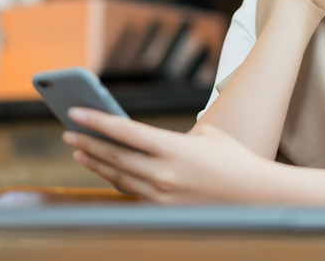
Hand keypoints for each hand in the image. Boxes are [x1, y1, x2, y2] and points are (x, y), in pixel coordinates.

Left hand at [63, 108, 275, 202]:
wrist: (255, 196)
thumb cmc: (232, 158)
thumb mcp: (204, 134)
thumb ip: (169, 138)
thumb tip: (141, 140)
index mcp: (174, 149)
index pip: (125, 132)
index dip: (96, 121)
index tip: (75, 113)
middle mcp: (164, 174)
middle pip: (115, 156)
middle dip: (88, 143)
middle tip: (68, 133)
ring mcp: (162, 195)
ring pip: (119, 176)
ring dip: (96, 163)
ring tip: (79, 152)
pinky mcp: (164, 210)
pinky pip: (132, 191)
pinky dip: (116, 178)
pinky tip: (105, 169)